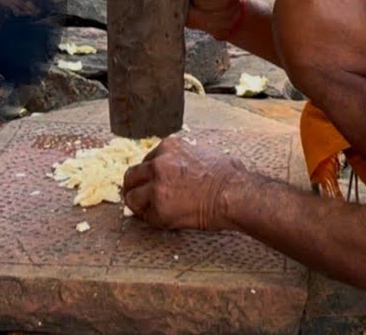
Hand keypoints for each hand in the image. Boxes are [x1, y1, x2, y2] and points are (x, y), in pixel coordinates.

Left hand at [122, 136, 246, 230]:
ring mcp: (156, 184)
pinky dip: (151, 219)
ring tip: (152, 212)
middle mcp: (158, 162)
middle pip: (132, 175)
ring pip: (131, 196)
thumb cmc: (227, 176)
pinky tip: (166, 219)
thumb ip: (183, 157)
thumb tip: (180, 168)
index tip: (155, 184)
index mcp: (169, 146)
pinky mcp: (157, 206)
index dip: (150, 175)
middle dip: (136, 187)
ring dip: (139, 204)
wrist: (233, 194)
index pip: (148, 160)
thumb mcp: (202, 152)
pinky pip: (143, 215)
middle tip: (142, 198)